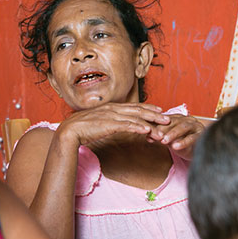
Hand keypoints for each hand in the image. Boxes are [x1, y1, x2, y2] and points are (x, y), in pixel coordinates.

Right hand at [55, 102, 170, 147]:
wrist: (69, 132)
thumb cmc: (83, 129)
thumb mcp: (99, 123)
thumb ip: (109, 122)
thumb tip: (116, 125)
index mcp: (111, 108)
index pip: (134, 106)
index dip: (148, 108)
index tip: (159, 110)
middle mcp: (113, 109)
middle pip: (139, 110)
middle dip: (155, 114)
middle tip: (168, 118)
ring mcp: (111, 116)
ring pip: (136, 117)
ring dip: (151, 122)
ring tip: (162, 127)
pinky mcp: (108, 124)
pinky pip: (127, 125)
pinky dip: (138, 127)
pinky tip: (147, 130)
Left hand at [147, 114, 204, 158]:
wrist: (198, 150)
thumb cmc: (182, 143)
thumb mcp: (169, 139)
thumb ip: (160, 137)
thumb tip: (148, 136)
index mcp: (178, 118)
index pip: (166, 120)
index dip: (156, 125)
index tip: (147, 132)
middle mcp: (187, 120)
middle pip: (174, 122)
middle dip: (164, 129)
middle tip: (155, 136)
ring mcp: (195, 126)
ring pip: (183, 127)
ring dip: (173, 134)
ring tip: (164, 141)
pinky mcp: (202, 135)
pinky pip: (192, 138)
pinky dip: (184, 142)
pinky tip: (176, 147)